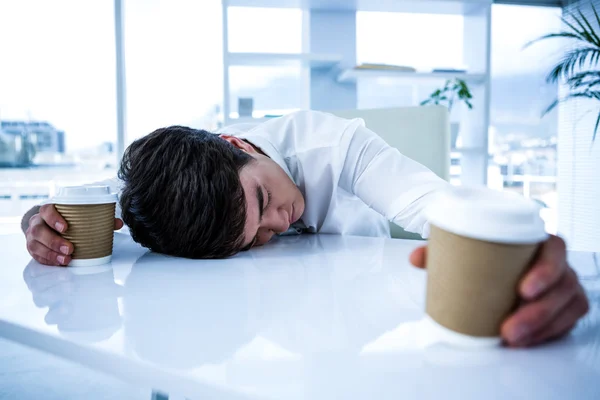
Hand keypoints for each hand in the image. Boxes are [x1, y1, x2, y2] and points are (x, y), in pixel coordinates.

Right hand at [25, 204, 123, 265]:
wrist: (47, 226)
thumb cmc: (66, 220)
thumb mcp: (79, 217)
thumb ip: (99, 219)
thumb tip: (117, 223)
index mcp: (48, 211)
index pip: (46, 210)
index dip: (54, 218)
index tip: (65, 227)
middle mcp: (37, 222)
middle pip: (39, 230)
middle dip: (54, 241)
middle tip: (70, 249)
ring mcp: (32, 236)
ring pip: (35, 245)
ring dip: (51, 254)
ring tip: (66, 260)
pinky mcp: (33, 248)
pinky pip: (36, 255)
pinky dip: (48, 260)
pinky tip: (59, 263)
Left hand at [409, 235, 588, 346]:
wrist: (493, 265)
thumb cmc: (486, 255)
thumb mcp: (465, 248)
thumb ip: (440, 250)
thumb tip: (416, 257)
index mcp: (537, 242)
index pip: (555, 249)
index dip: (546, 269)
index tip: (524, 289)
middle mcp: (555, 263)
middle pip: (561, 285)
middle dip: (538, 311)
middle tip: (508, 328)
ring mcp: (561, 285)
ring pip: (565, 307)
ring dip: (540, 327)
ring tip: (512, 339)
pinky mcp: (563, 307)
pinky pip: (565, 323)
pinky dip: (547, 334)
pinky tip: (526, 342)